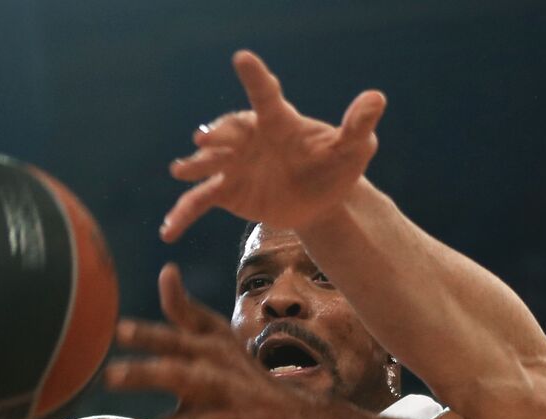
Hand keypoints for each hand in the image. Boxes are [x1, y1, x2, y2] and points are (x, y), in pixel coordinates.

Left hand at [90, 264, 314, 418]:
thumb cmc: (240, 373)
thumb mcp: (218, 338)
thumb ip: (185, 310)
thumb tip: (165, 269)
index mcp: (207, 354)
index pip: (176, 339)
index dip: (149, 335)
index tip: (117, 330)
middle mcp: (212, 385)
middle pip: (177, 377)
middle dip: (145, 375)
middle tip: (108, 376)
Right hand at [160, 50, 385, 241]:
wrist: (319, 200)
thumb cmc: (335, 165)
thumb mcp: (352, 148)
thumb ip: (359, 125)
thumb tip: (377, 99)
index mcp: (278, 121)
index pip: (266, 96)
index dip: (256, 78)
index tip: (243, 59)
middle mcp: (250, 139)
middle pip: (229, 132)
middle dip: (216, 134)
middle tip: (205, 138)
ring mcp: (234, 165)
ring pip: (208, 164)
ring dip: (194, 166)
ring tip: (182, 172)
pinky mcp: (227, 191)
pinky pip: (200, 202)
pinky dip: (182, 215)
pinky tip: (168, 231)